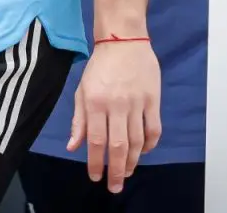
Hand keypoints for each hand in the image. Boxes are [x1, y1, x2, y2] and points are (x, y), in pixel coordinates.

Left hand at [67, 39, 161, 191]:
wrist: (123, 40)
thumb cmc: (99, 67)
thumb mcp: (82, 91)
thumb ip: (78, 120)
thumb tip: (73, 147)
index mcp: (95, 103)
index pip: (95, 141)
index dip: (95, 163)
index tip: (96, 178)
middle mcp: (116, 105)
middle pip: (118, 146)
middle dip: (117, 171)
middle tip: (115, 187)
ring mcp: (136, 103)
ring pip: (137, 141)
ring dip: (133, 161)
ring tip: (128, 173)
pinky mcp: (153, 99)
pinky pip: (154, 129)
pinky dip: (150, 144)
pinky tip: (144, 152)